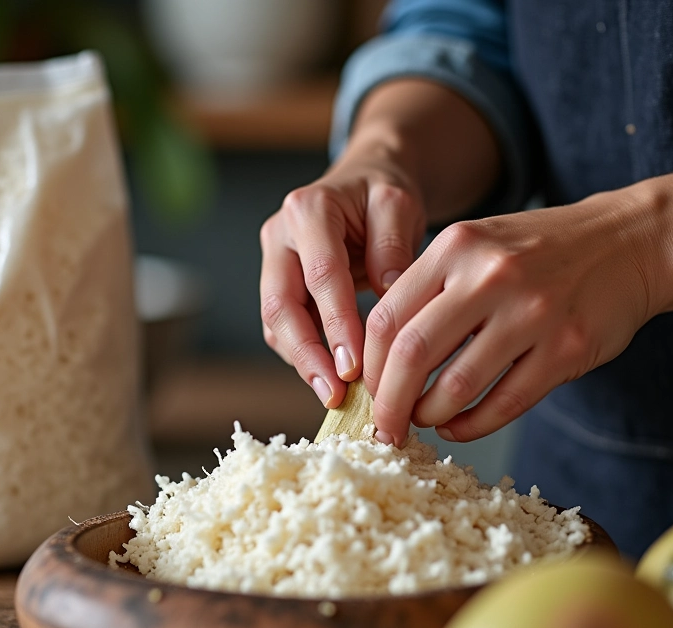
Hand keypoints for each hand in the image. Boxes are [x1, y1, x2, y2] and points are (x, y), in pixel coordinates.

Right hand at [259, 79, 500, 406]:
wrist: (364, 186)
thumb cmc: (383, 195)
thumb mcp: (399, 205)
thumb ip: (392, 244)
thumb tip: (388, 295)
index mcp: (308, 211)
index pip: (321, 276)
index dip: (336, 325)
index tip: (355, 367)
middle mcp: (280, 237)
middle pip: (281, 306)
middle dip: (308, 356)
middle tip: (335, 394)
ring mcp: (274, 265)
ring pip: (276, 325)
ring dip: (304, 363)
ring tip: (335, 396)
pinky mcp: (280, 288)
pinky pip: (285, 329)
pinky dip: (307, 357)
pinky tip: (332, 379)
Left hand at [364, 186, 666, 445]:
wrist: (628, 242)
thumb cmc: (536, 252)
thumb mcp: (474, 248)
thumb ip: (427, 291)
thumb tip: (380, 362)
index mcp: (455, 247)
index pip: (385, 318)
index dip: (369, 366)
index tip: (366, 391)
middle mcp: (491, 276)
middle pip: (411, 355)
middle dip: (388, 403)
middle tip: (384, 427)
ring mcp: (533, 313)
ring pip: (456, 387)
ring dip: (429, 416)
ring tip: (424, 421)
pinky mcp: (567, 348)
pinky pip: (504, 403)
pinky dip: (471, 426)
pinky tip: (457, 428)